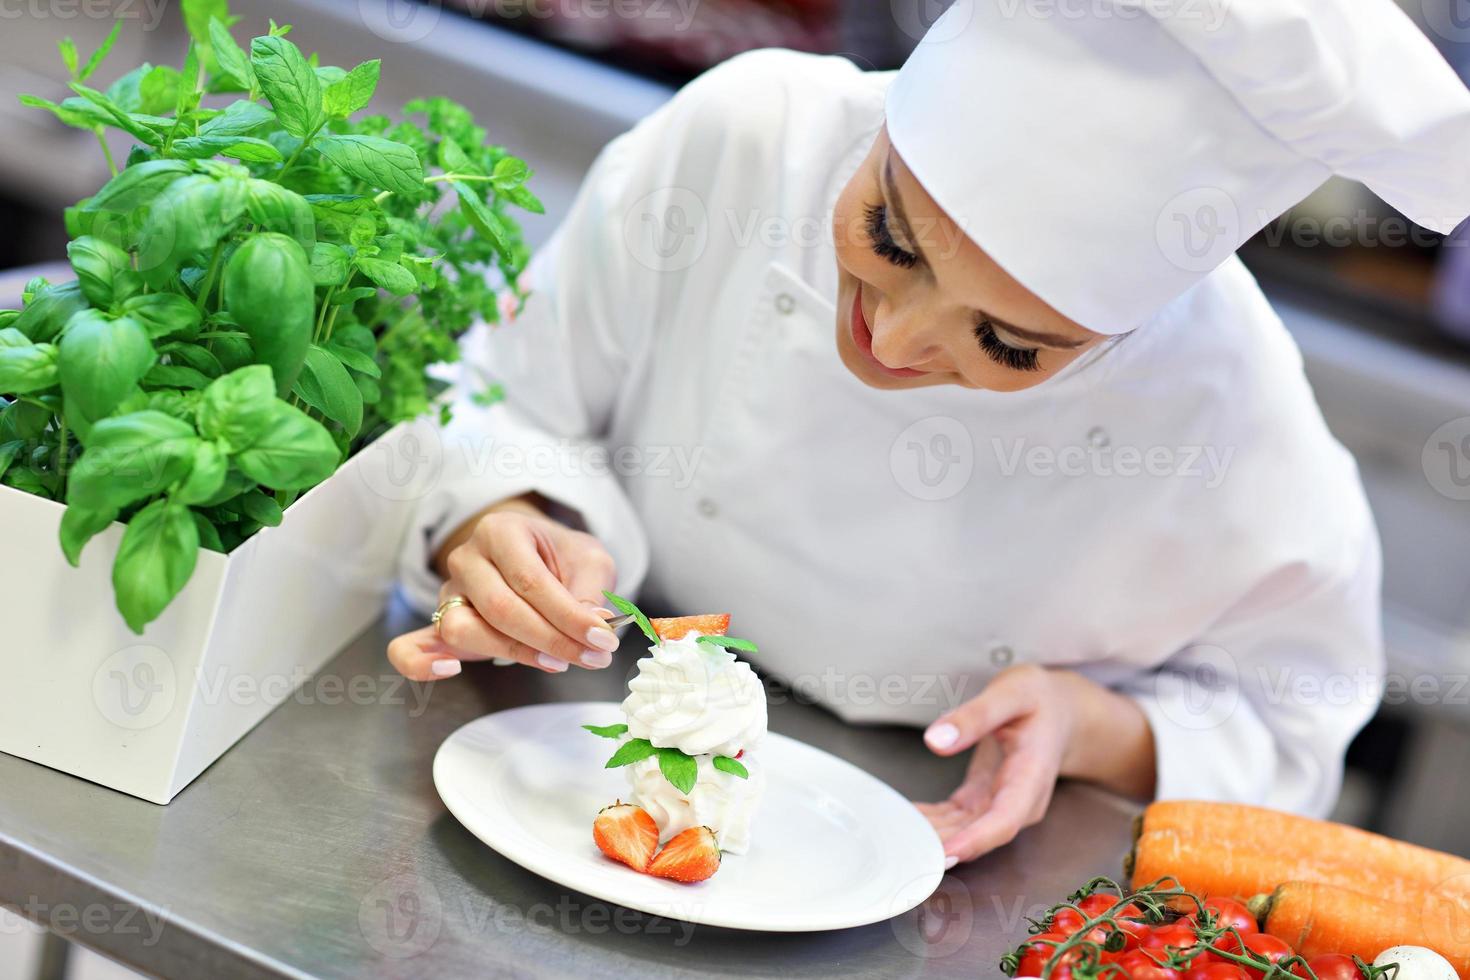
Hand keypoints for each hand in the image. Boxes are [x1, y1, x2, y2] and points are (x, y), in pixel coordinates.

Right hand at [387, 497, 620, 680]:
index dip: (569, 616)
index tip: (604, 640)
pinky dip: (420, 663)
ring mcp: (449, 593)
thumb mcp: (589, 561)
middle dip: (550, 639)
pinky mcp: (442, 625)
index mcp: (500, 531)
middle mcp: (467, 559)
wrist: (534, 553)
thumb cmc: (559, 557)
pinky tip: (449, 670)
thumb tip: (595, 626)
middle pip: (499, 608)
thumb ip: (592, 592)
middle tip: (591, 657)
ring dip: (513, 653)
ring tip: (557, 662)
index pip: (530, 581)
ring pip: (464, 630)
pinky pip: (411, 646)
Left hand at [915, 665, 1155, 865]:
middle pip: (980, 834)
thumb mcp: (1010, 693)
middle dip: (942, 843)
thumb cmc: (1039, 699)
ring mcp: (1002, 804)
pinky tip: (905, 817)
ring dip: (931, 834)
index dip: (976, 840)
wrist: (1060, 711)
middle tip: (902, 846)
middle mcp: (1019, 801)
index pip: (1005, 820)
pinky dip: (931, 820)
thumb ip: (975, 716)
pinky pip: (955, 819)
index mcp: (1031, 776)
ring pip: (963, 830)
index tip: (946, 853)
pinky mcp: (985, 800)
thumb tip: (936, 740)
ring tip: (894, 831)